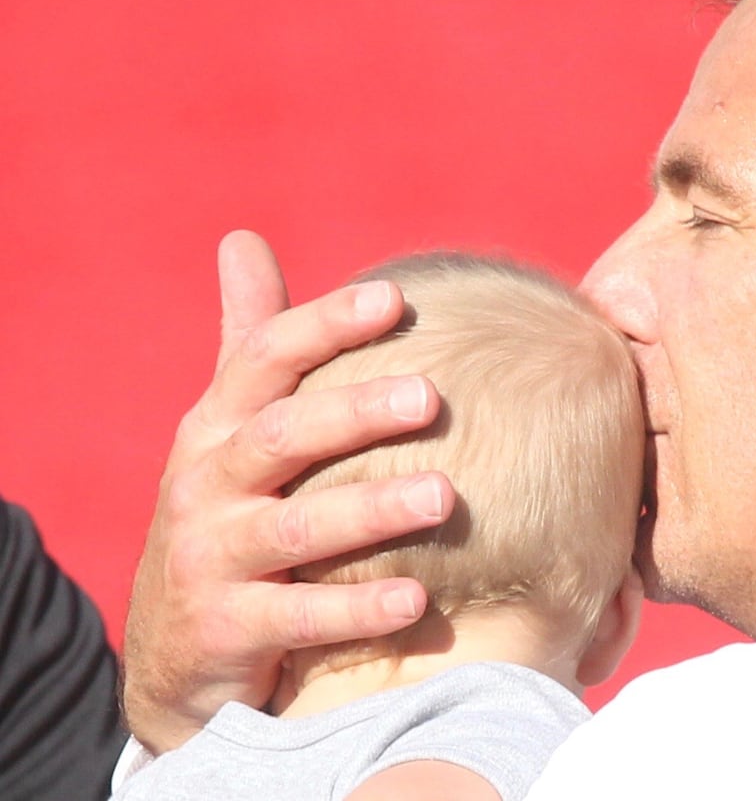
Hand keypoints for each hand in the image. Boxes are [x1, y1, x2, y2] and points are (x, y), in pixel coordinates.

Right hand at [121, 231, 453, 752]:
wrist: (176, 651)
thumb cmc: (229, 512)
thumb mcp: (229, 428)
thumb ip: (250, 340)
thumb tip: (242, 237)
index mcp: (217, 426)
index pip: (264, 358)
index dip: (325, 324)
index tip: (396, 297)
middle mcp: (206, 484)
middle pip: (283, 435)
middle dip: (356, 413)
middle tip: (432, 397)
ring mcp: (211, 559)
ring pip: (296, 529)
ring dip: (371, 511)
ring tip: (446, 497)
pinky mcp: (226, 631)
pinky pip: (298, 621)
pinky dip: (356, 610)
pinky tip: (419, 600)